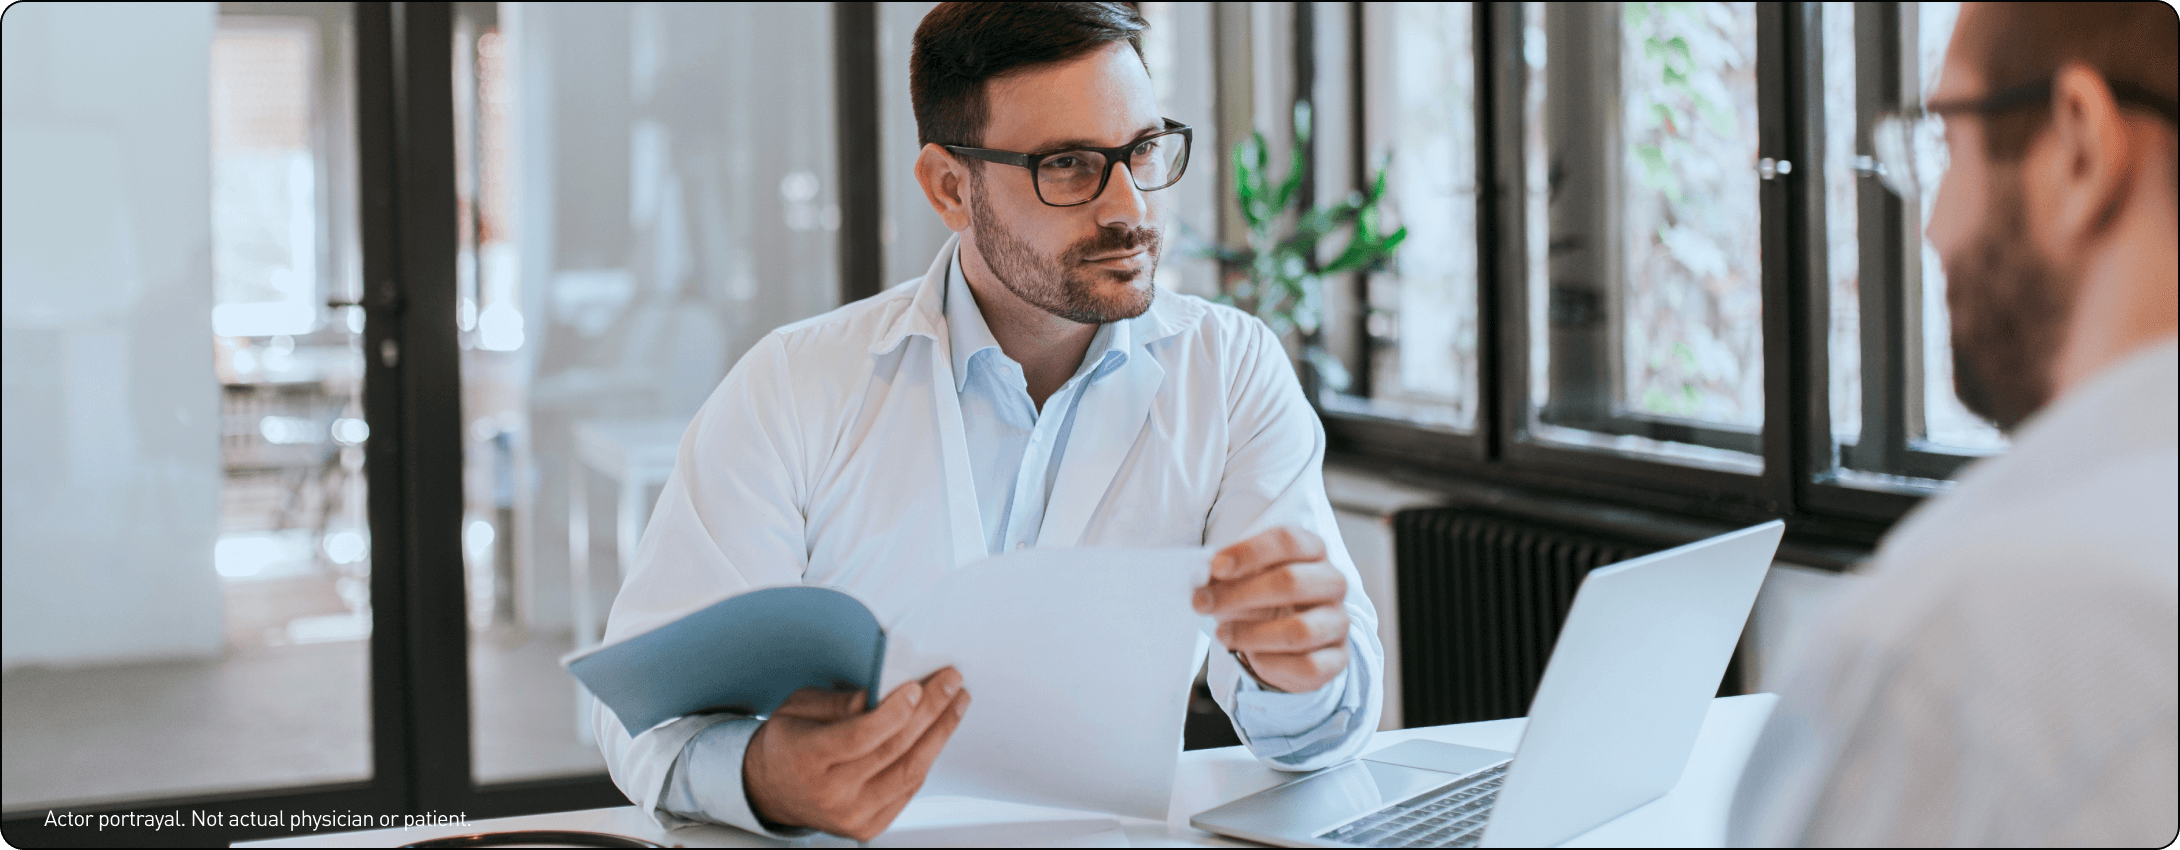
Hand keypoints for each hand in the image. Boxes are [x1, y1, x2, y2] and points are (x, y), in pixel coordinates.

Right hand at [743, 667, 970, 839]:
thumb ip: (842, 702)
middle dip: (930, 712)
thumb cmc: (788, 743)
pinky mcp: (869, 827)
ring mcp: (852, 815)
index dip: (894, 712)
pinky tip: (938, 732)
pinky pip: (909, 789)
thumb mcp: (800, 708)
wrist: (771, 790)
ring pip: (910, 772)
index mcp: (807, 759)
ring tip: (956, 703)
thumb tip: (885, 691)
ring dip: (940, 734)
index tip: (919, 687)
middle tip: (950, 683)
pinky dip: (927, 757)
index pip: (860, 737)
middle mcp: (830, 793)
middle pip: (893, 750)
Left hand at [1192, 527, 1350, 692]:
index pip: (1288, 541)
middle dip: (1239, 594)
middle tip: (1202, 603)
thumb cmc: (1264, 599)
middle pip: (1291, 582)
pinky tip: (1251, 658)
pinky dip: (1271, 664)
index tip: (1215, 568)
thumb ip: (1225, 574)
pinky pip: (1307, 666)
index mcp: (1313, 551)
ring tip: (1222, 634)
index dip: (1249, 552)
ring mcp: (1338, 621)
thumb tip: (1202, 579)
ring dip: (1251, 634)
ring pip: (1299, 630)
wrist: (1290, 640)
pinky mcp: (1337, 658)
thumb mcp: (1244, 578)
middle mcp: (1333, 582)